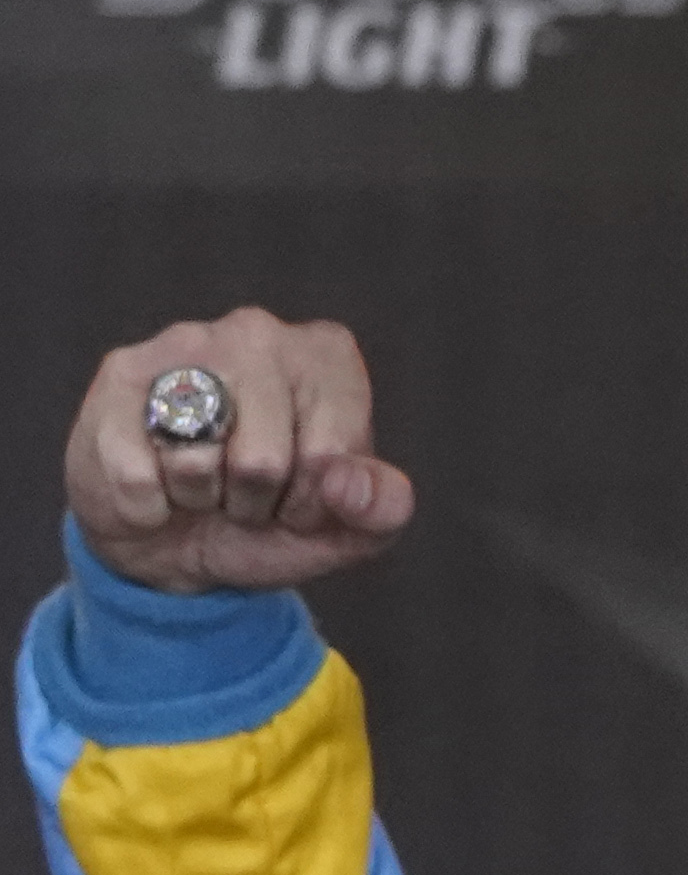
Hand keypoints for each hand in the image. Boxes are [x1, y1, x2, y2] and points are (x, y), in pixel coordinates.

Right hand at [68, 309, 414, 595]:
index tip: (301, 493)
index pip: (333, 454)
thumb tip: (347, 483)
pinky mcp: (118, 377)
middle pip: (263, 460)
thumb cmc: (270, 521)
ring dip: (201, 497)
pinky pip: (138, 475)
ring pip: (198, 461)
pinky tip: (156, 481)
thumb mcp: (346, 529)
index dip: (315, 499)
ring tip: (204, 480)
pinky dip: (150, 506)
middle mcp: (257, 333)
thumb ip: (381, 508)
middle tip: (245, 490)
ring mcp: (182, 344)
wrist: (175, 540)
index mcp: (326, 359)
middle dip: (254, 499)